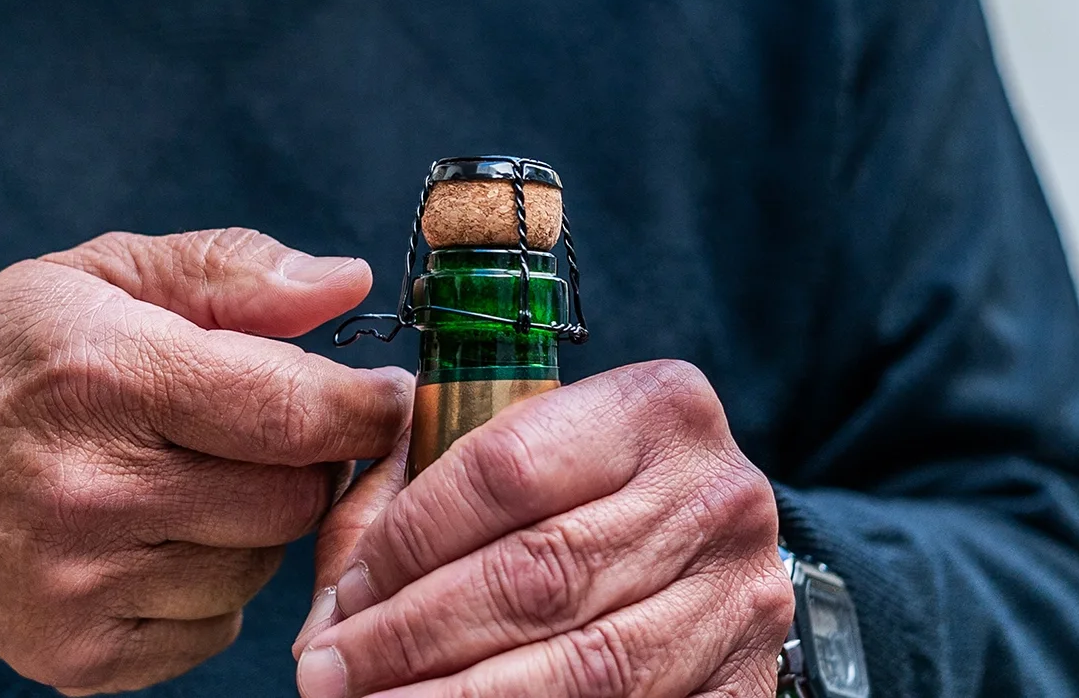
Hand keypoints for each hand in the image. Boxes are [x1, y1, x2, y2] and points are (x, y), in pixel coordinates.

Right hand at [0, 228, 412, 694]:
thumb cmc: (1, 355)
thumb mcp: (99, 273)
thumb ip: (229, 272)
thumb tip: (346, 285)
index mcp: (109, 375)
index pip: (291, 412)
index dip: (361, 406)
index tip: (378, 395)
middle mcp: (94, 489)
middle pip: (290, 500)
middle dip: (302, 462)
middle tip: (268, 433)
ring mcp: (81, 584)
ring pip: (259, 570)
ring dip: (252, 528)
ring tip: (192, 482)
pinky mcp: (75, 655)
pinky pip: (210, 632)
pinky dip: (206, 589)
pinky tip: (155, 540)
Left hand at [289, 362, 791, 697]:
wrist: (709, 554)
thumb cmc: (583, 500)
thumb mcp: (514, 463)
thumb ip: (416, 506)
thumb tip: (331, 614)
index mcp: (654, 408)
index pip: (504, 469)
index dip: (408, 540)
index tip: (345, 591)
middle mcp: (714, 495)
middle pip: (537, 574)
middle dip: (413, 634)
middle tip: (330, 673)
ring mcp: (740, 597)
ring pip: (582, 665)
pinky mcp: (748, 683)